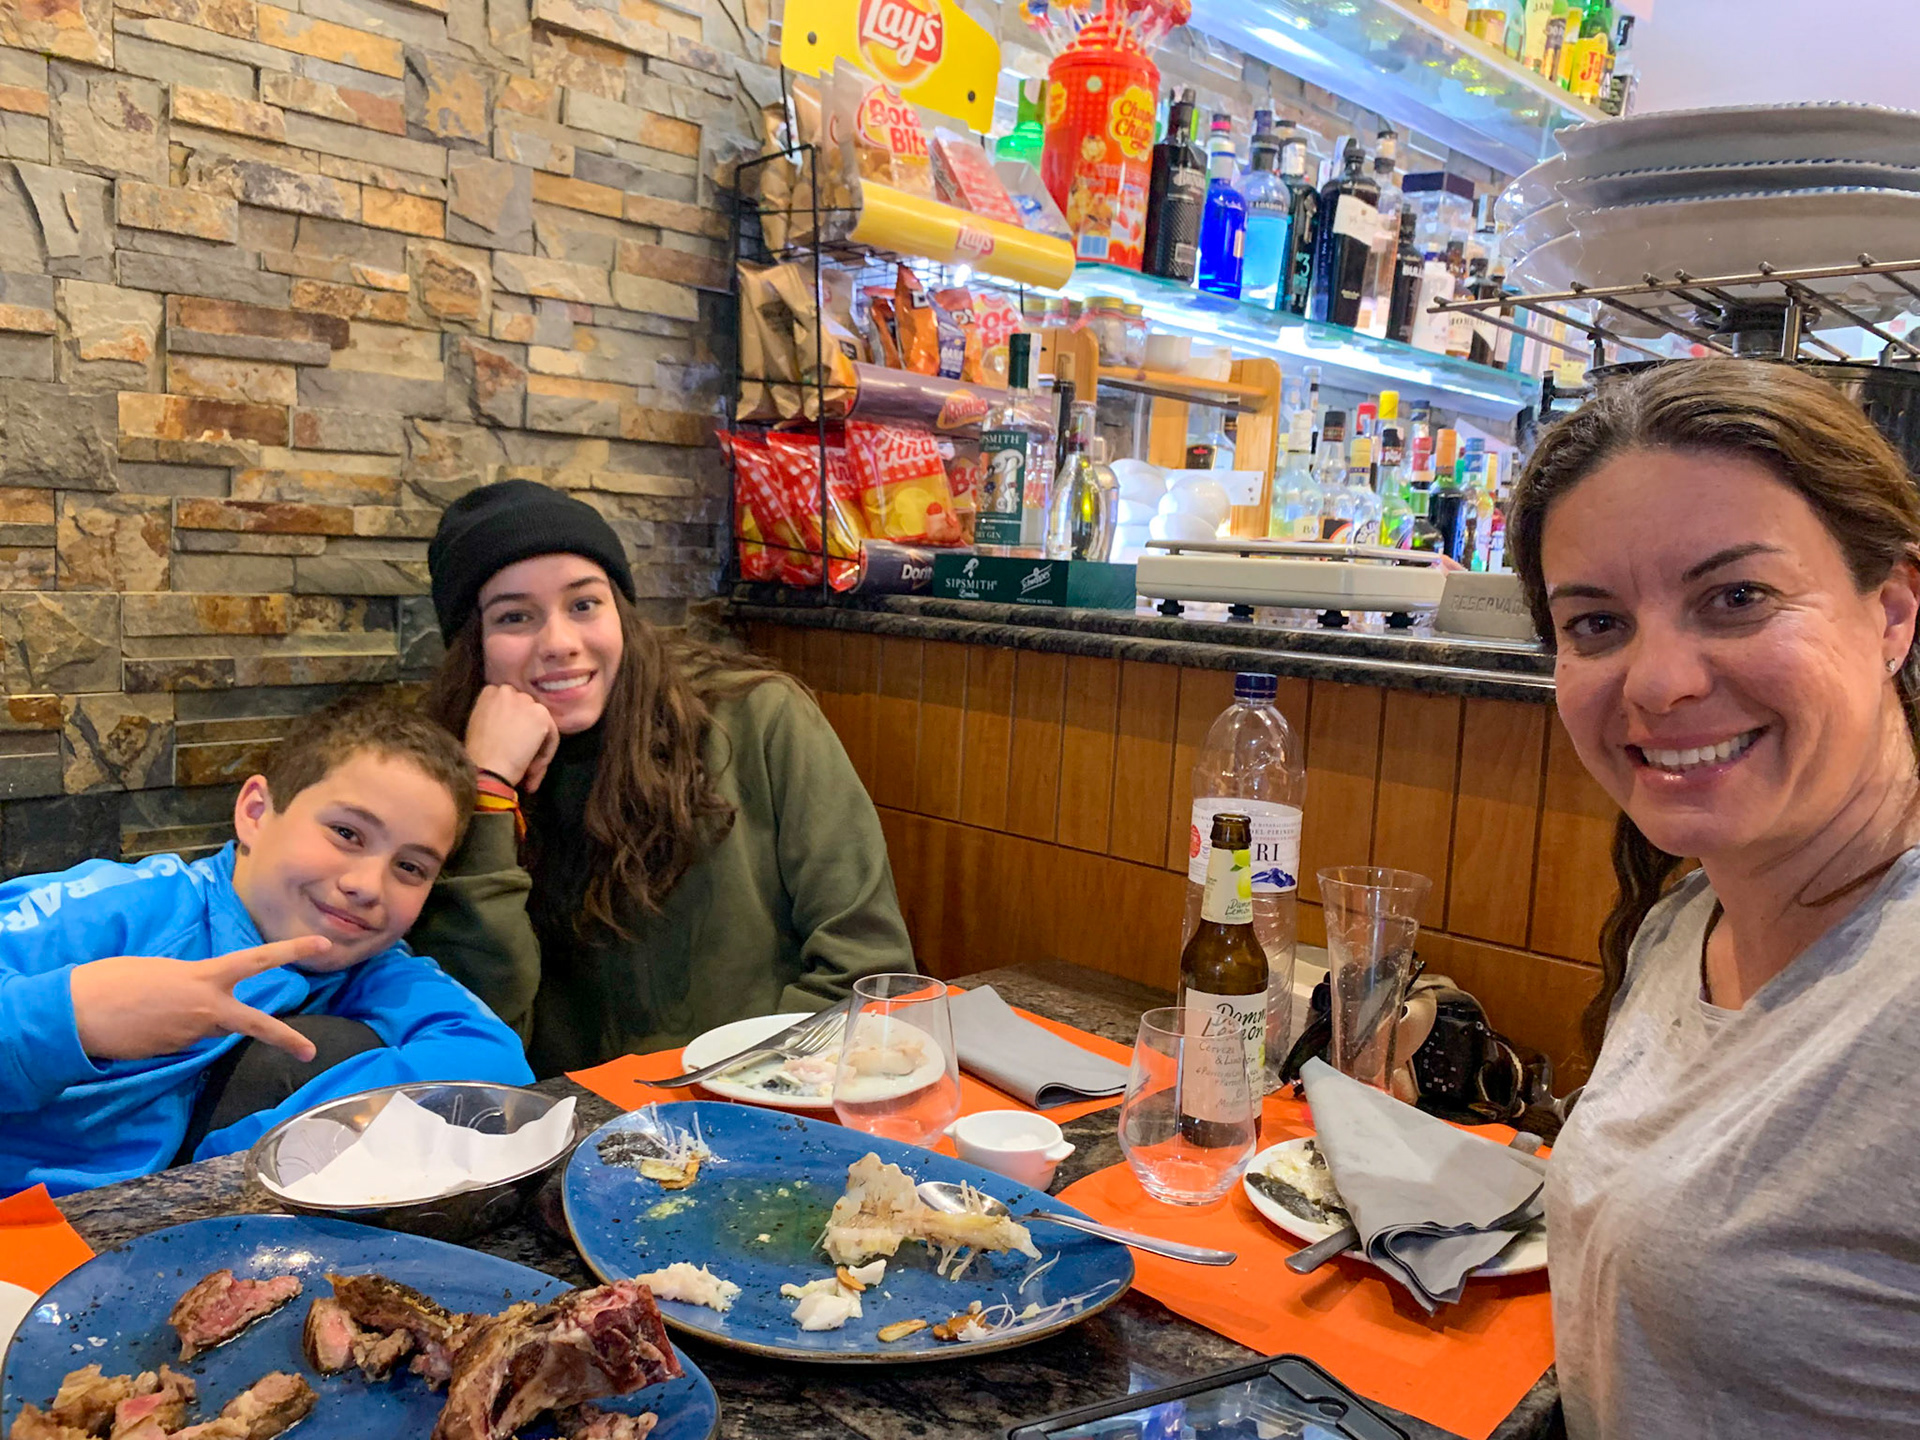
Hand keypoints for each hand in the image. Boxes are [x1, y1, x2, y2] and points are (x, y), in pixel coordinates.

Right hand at [69, 936, 333, 1063]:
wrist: (75, 1014)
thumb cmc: (112, 981)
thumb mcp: (162, 971)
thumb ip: (192, 983)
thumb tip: (200, 997)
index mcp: (204, 977)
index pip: (257, 960)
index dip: (291, 950)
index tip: (322, 944)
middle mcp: (205, 1009)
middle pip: (255, 1024)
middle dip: (285, 1037)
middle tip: (310, 1051)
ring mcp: (189, 1036)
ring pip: (209, 1030)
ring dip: (196, 1022)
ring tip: (152, 1009)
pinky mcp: (172, 1055)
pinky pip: (183, 1041)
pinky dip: (173, 1033)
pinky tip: (144, 1026)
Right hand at [465, 684, 560, 792]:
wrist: (488, 767)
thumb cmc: (478, 753)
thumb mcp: (478, 724)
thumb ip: (493, 714)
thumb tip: (509, 721)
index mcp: (490, 691)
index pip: (510, 702)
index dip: (513, 722)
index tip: (510, 740)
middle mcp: (508, 690)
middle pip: (527, 709)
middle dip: (526, 729)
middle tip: (521, 752)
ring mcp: (526, 701)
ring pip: (540, 723)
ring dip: (536, 744)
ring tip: (528, 766)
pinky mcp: (542, 715)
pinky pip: (551, 736)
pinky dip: (545, 754)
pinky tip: (533, 769)